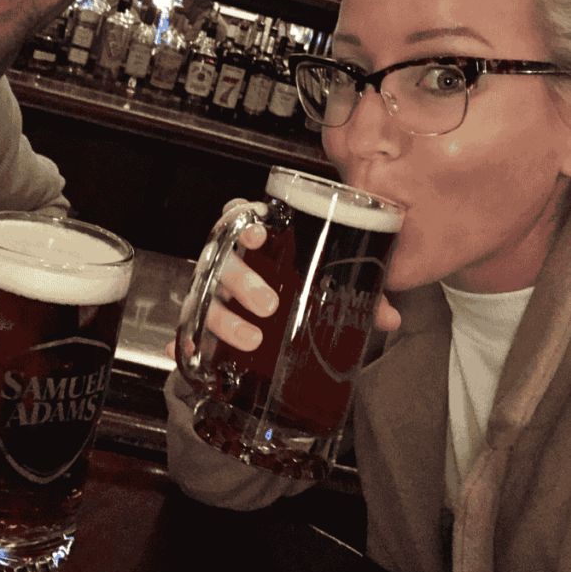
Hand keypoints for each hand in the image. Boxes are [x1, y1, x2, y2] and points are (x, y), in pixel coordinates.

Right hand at [165, 199, 401, 360]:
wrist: (274, 317)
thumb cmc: (298, 284)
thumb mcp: (327, 283)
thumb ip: (357, 293)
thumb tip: (388, 315)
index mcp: (255, 238)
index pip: (237, 215)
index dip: (242, 220)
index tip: (258, 233)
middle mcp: (228, 261)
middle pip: (222, 258)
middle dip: (241, 278)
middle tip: (268, 302)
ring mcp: (211, 293)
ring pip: (204, 297)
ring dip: (223, 317)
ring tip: (251, 338)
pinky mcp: (202, 324)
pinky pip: (185, 333)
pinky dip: (181, 346)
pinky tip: (181, 356)